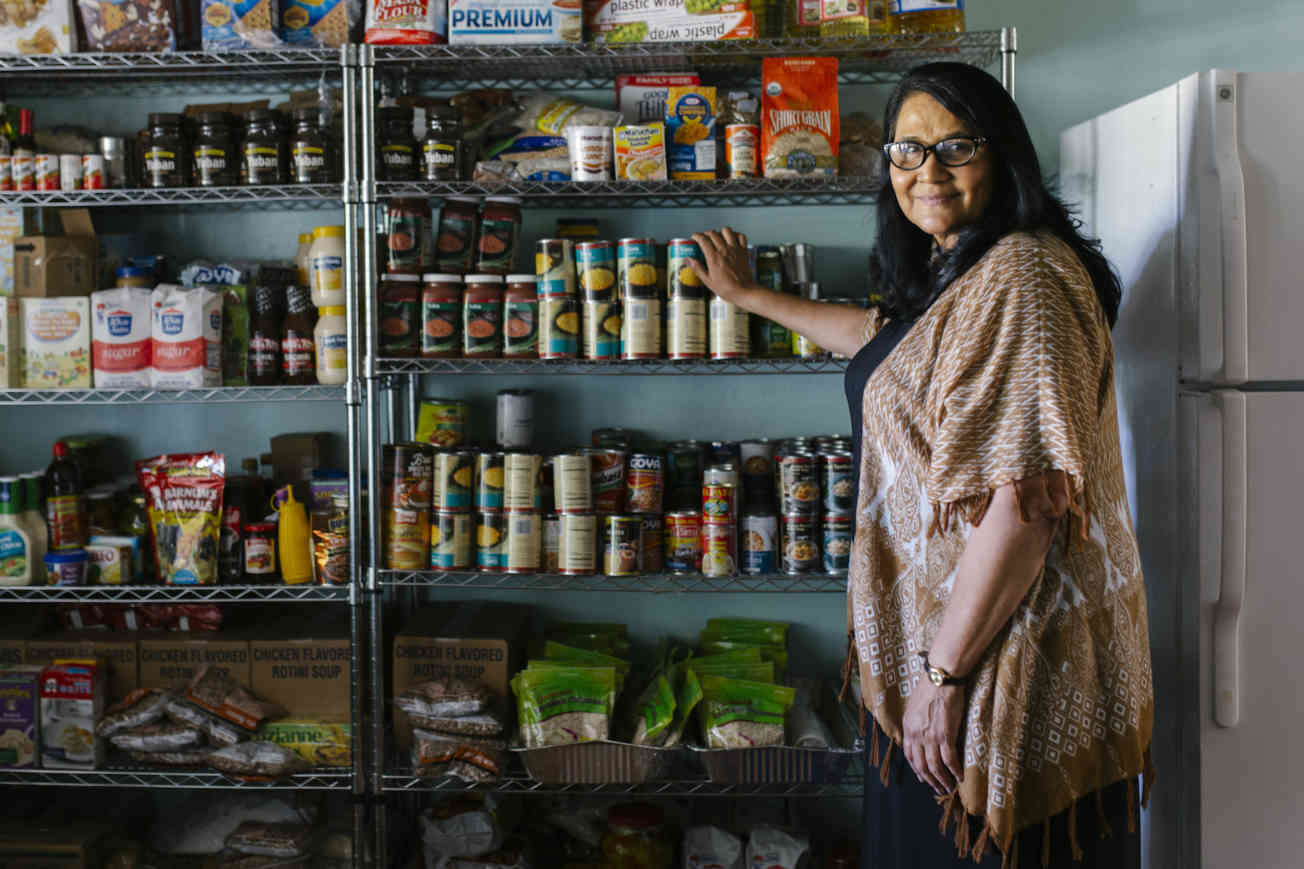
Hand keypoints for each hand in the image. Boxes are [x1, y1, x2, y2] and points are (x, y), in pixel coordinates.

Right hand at [689, 227, 756, 305]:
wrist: (743, 291)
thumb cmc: (726, 288)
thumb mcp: (708, 281)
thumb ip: (697, 268)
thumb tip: (687, 259)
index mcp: (714, 257)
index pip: (703, 240)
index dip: (697, 236)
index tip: (694, 237)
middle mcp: (724, 250)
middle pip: (713, 233)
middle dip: (706, 233)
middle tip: (704, 238)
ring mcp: (735, 249)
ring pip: (727, 231)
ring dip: (720, 231)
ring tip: (718, 237)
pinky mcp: (744, 251)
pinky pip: (741, 236)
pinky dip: (736, 234)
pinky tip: (732, 239)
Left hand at [902, 678, 965, 794]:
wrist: (941, 679)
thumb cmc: (930, 689)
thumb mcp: (915, 708)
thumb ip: (916, 724)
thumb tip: (921, 735)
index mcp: (908, 728)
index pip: (909, 755)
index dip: (916, 769)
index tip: (922, 777)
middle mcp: (916, 734)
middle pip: (921, 765)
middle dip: (929, 780)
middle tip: (938, 789)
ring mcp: (930, 736)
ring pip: (934, 766)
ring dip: (942, 780)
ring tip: (949, 788)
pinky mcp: (946, 735)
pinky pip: (949, 759)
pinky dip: (955, 771)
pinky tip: (960, 777)